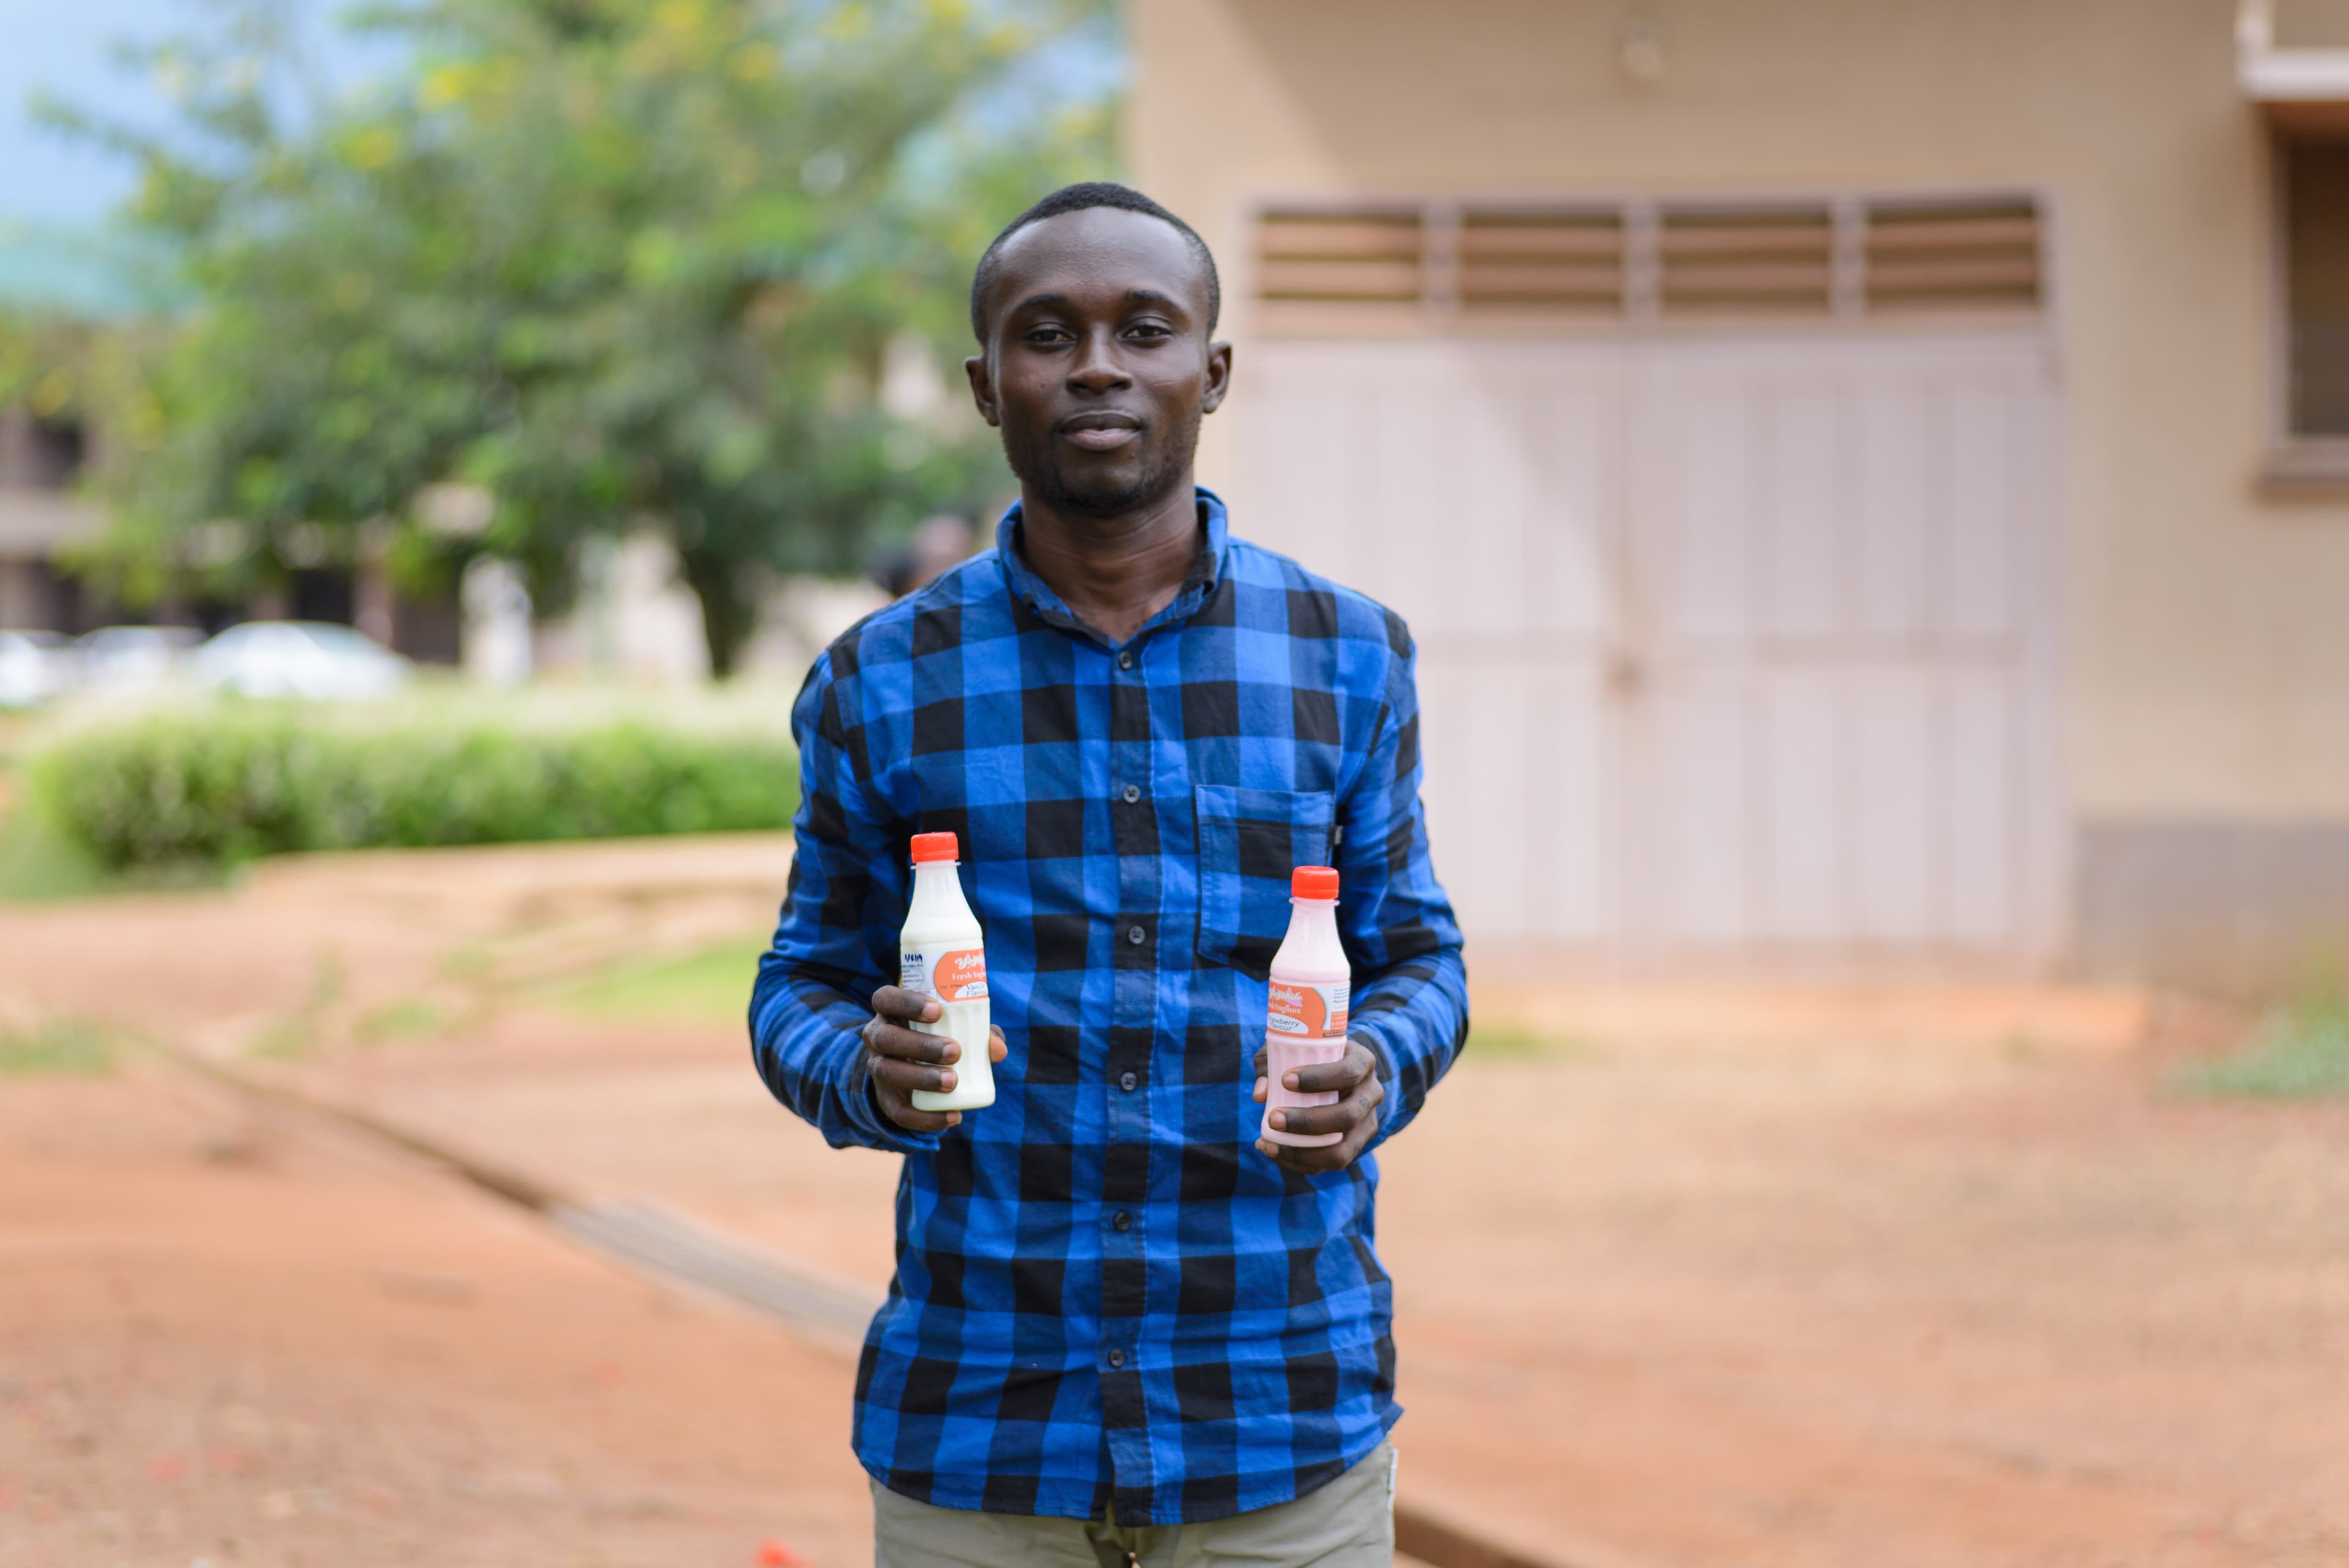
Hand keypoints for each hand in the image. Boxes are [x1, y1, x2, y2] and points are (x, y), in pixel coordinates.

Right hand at [862, 985, 1007, 1132]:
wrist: (917, 1071)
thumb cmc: (942, 1037)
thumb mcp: (958, 1028)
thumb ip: (980, 1033)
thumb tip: (998, 1048)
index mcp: (891, 1011)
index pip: (886, 999)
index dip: (907, 1002)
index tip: (937, 1011)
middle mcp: (878, 1036)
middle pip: (885, 1037)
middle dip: (920, 1045)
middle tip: (954, 1051)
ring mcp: (878, 1067)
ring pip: (887, 1071)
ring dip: (921, 1077)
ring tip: (952, 1081)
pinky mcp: (885, 1098)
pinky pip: (898, 1111)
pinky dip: (926, 1117)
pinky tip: (954, 1116)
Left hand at [1251, 1039, 1385, 1173]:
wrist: (1339, 1075)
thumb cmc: (1310, 1057)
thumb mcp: (1292, 1049)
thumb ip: (1272, 1064)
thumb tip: (1260, 1095)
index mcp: (1363, 1063)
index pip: (1347, 1072)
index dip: (1318, 1078)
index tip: (1284, 1079)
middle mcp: (1372, 1094)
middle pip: (1347, 1116)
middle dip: (1307, 1122)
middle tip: (1273, 1118)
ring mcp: (1367, 1124)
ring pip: (1342, 1149)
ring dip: (1302, 1152)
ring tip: (1267, 1144)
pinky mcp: (1357, 1145)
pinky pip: (1332, 1163)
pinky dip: (1301, 1162)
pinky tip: (1275, 1153)